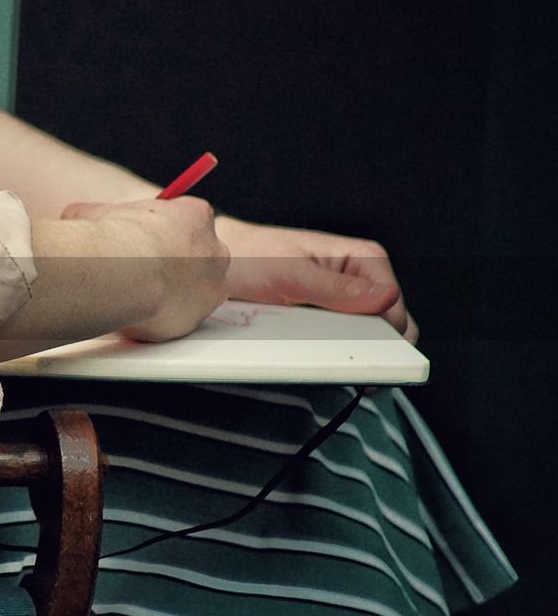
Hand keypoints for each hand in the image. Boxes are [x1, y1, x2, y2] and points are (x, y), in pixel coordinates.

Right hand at [61, 197, 229, 340]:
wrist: (119, 275)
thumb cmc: (112, 238)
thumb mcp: (95, 212)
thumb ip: (100, 215)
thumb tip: (80, 218)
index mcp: (196, 215)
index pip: (190, 219)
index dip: (164, 230)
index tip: (144, 239)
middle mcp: (214, 251)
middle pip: (199, 256)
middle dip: (175, 264)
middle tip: (142, 269)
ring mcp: (210, 288)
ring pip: (194, 291)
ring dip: (170, 293)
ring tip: (136, 293)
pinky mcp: (195, 320)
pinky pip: (178, 319)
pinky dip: (159, 319)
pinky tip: (136, 312)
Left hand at [216, 217, 417, 341]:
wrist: (220, 262)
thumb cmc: (252, 255)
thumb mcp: (291, 273)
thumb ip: (336, 288)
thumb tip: (385, 297)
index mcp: (363, 258)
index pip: (395, 307)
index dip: (384, 334)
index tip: (365, 354)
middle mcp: (359, 279)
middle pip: (387, 327)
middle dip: (371, 346)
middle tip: (341, 359)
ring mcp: (344, 301)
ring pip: (367, 338)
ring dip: (351, 351)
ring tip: (324, 356)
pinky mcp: (327, 317)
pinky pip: (342, 341)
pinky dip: (334, 352)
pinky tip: (317, 356)